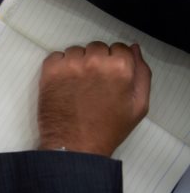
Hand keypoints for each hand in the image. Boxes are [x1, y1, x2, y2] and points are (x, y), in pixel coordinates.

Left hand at [37, 42, 151, 155]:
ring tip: (79, 86)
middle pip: (97, 47)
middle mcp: (94, 61)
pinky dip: (60, 66)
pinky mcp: (50, 69)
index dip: (116, 62)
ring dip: (78, 63)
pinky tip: (65, 84)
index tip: (111, 76)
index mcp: (120, 68)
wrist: (75, 144)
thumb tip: (133, 48)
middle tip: (95, 83)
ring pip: (76, 51)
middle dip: (97, 60)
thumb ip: (142, 73)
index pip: (119, 48)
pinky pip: (57, 56)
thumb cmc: (109, 128)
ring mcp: (70, 64)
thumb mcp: (138, 105)